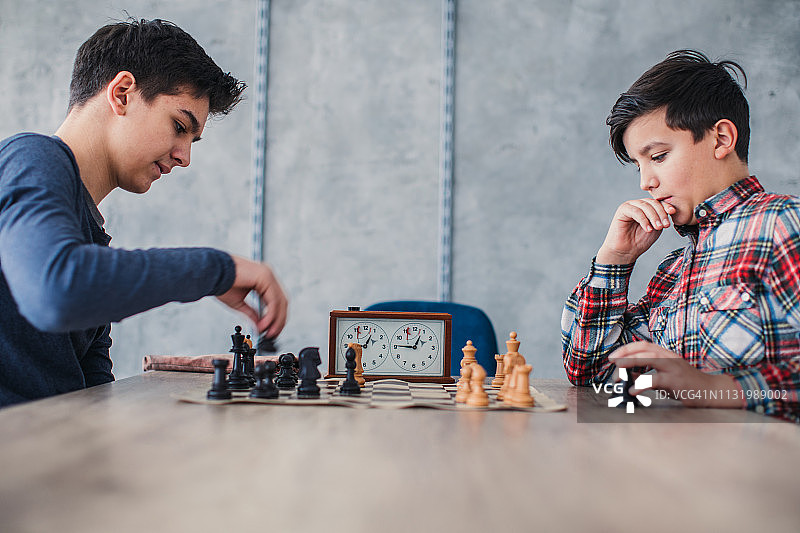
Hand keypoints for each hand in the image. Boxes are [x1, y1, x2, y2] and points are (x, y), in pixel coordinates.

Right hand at [216, 255, 287, 337]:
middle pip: (282, 301)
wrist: (210, 272)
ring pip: (280, 301)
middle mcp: (267, 275)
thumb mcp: (239, 303)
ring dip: (275, 320)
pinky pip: (273, 299)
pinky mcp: (265, 277)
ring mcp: (267, 274)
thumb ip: (252, 314)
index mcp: (262, 279)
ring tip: (267, 332)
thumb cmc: (221, 283)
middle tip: (272, 334)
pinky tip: (263, 324)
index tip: (272, 331)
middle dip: (279, 320)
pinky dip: (270, 314)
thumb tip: (260, 326)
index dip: (277, 317)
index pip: (277, 300)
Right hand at [596, 199, 675, 264]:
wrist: (626, 251)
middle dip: (661, 213)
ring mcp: (630, 206)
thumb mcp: (656, 228)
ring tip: (657, 228)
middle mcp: (638, 204)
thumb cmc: (639, 241)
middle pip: (652, 203)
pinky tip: (648, 229)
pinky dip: (644, 220)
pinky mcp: (622, 210)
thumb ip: (661, 218)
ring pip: (645, 206)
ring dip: (653, 217)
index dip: (666, 206)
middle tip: (665, 225)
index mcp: (646, 207)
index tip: (673, 213)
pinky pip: (636, 211)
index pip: (658, 202)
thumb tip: (670, 210)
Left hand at [609, 341, 743, 407]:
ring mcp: (674, 368)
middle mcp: (670, 357)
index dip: (626, 348)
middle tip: (612, 363)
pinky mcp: (676, 381)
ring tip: (618, 375)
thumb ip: (646, 373)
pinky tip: (632, 390)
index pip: (644, 345)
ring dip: (630, 364)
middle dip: (625, 354)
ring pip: (650, 359)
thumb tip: (627, 374)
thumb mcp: (664, 376)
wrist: (710, 392)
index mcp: (666, 354)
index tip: (613, 356)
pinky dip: (641, 384)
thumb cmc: (685, 384)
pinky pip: (656, 380)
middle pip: (644, 349)